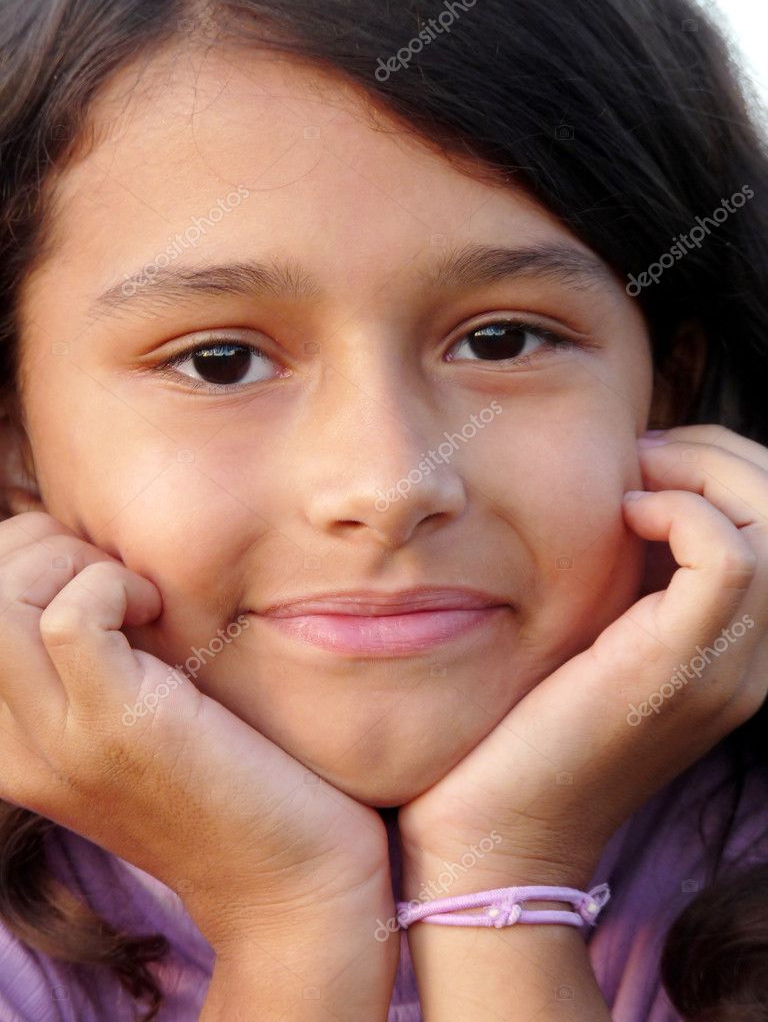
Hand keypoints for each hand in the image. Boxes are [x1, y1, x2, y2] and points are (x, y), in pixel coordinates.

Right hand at [0, 512, 390, 953]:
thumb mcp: (138, 715)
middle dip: (40, 548)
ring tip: (137, 593)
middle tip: (117, 573)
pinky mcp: (118, 728)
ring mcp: (62, 741)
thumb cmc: (226, 776)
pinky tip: (159, 610)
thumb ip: (97, 662)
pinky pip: (68, 621)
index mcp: (13, 744)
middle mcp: (18, 747)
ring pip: (0, 601)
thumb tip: (86, 562)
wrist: (287, 878)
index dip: (21, 561)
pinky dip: (111, 586)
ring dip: (73, 563)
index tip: (94, 572)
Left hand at [398, 424, 767, 892]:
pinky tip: (623, 516)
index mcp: (739, 647)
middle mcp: (755, 660)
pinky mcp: (682, 670)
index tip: (643, 463)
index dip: (723, 468)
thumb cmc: (530, 720)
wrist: (501, 825)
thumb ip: (636, 571)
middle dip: (720, 456)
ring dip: (702, 473)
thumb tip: (631, 488)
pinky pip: (730, 559)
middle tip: (642, 456)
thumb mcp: (599, 627)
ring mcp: (729, 669)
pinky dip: (682, 512)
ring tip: (632, 480)